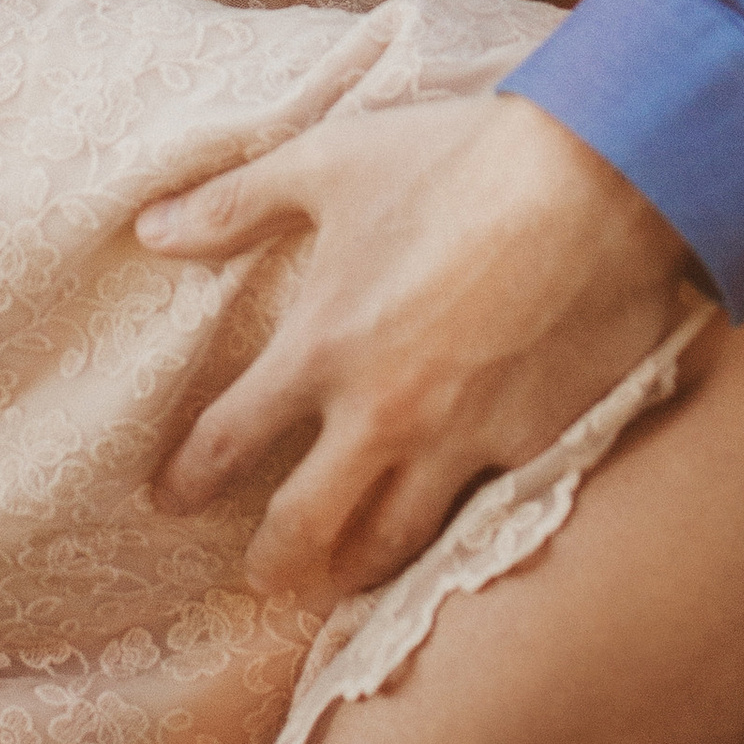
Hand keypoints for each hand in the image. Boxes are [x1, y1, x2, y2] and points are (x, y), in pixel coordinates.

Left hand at [138, 94, 691, 607]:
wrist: (593, 179)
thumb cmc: (452, 162)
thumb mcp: (327, 165)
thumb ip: (234, 205)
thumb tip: (150, 230)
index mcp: (322, 348)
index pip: (229, 439)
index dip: (190, 478)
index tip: (170, 498)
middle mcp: (383, 415)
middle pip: (306, 527)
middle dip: (274, 564)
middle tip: (262, 581)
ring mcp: (462, 441)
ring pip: (395, 543)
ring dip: (359, 570)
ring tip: (345, 580)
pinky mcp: (537, 445)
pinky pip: (489, 515)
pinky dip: (463, 536)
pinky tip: (454, 545)